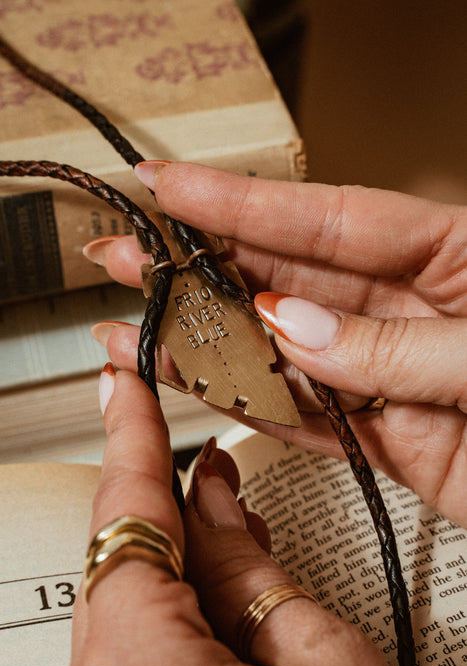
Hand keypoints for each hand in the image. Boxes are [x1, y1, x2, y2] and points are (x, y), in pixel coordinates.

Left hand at [61, 367, 407, 665]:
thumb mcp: (325, 661)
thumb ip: (251, 570)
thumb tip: (212, 500)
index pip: (126, 516)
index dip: (132, 436)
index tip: (122, 387)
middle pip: (126, 562)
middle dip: (176, 510)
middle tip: (218, 476)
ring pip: (131, 605)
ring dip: (185, 564)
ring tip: (239, 538)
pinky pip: (135, 651)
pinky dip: (179, 613)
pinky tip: (221, 596)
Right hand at [84, 162, 466, 526]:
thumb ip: (397, 343)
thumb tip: (296, 330)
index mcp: (447, 253)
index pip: (323, 216)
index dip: (239, 203)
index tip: (170, 188)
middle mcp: (406, 308)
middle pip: (284, 279)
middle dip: (200, 266)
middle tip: (130, 256)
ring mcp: (388, 374)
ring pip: (279, 352)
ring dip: (209, 340)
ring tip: (141, 326)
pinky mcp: (385, 437)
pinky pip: (304, 416)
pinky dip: (251, 405)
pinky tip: (198, 385)